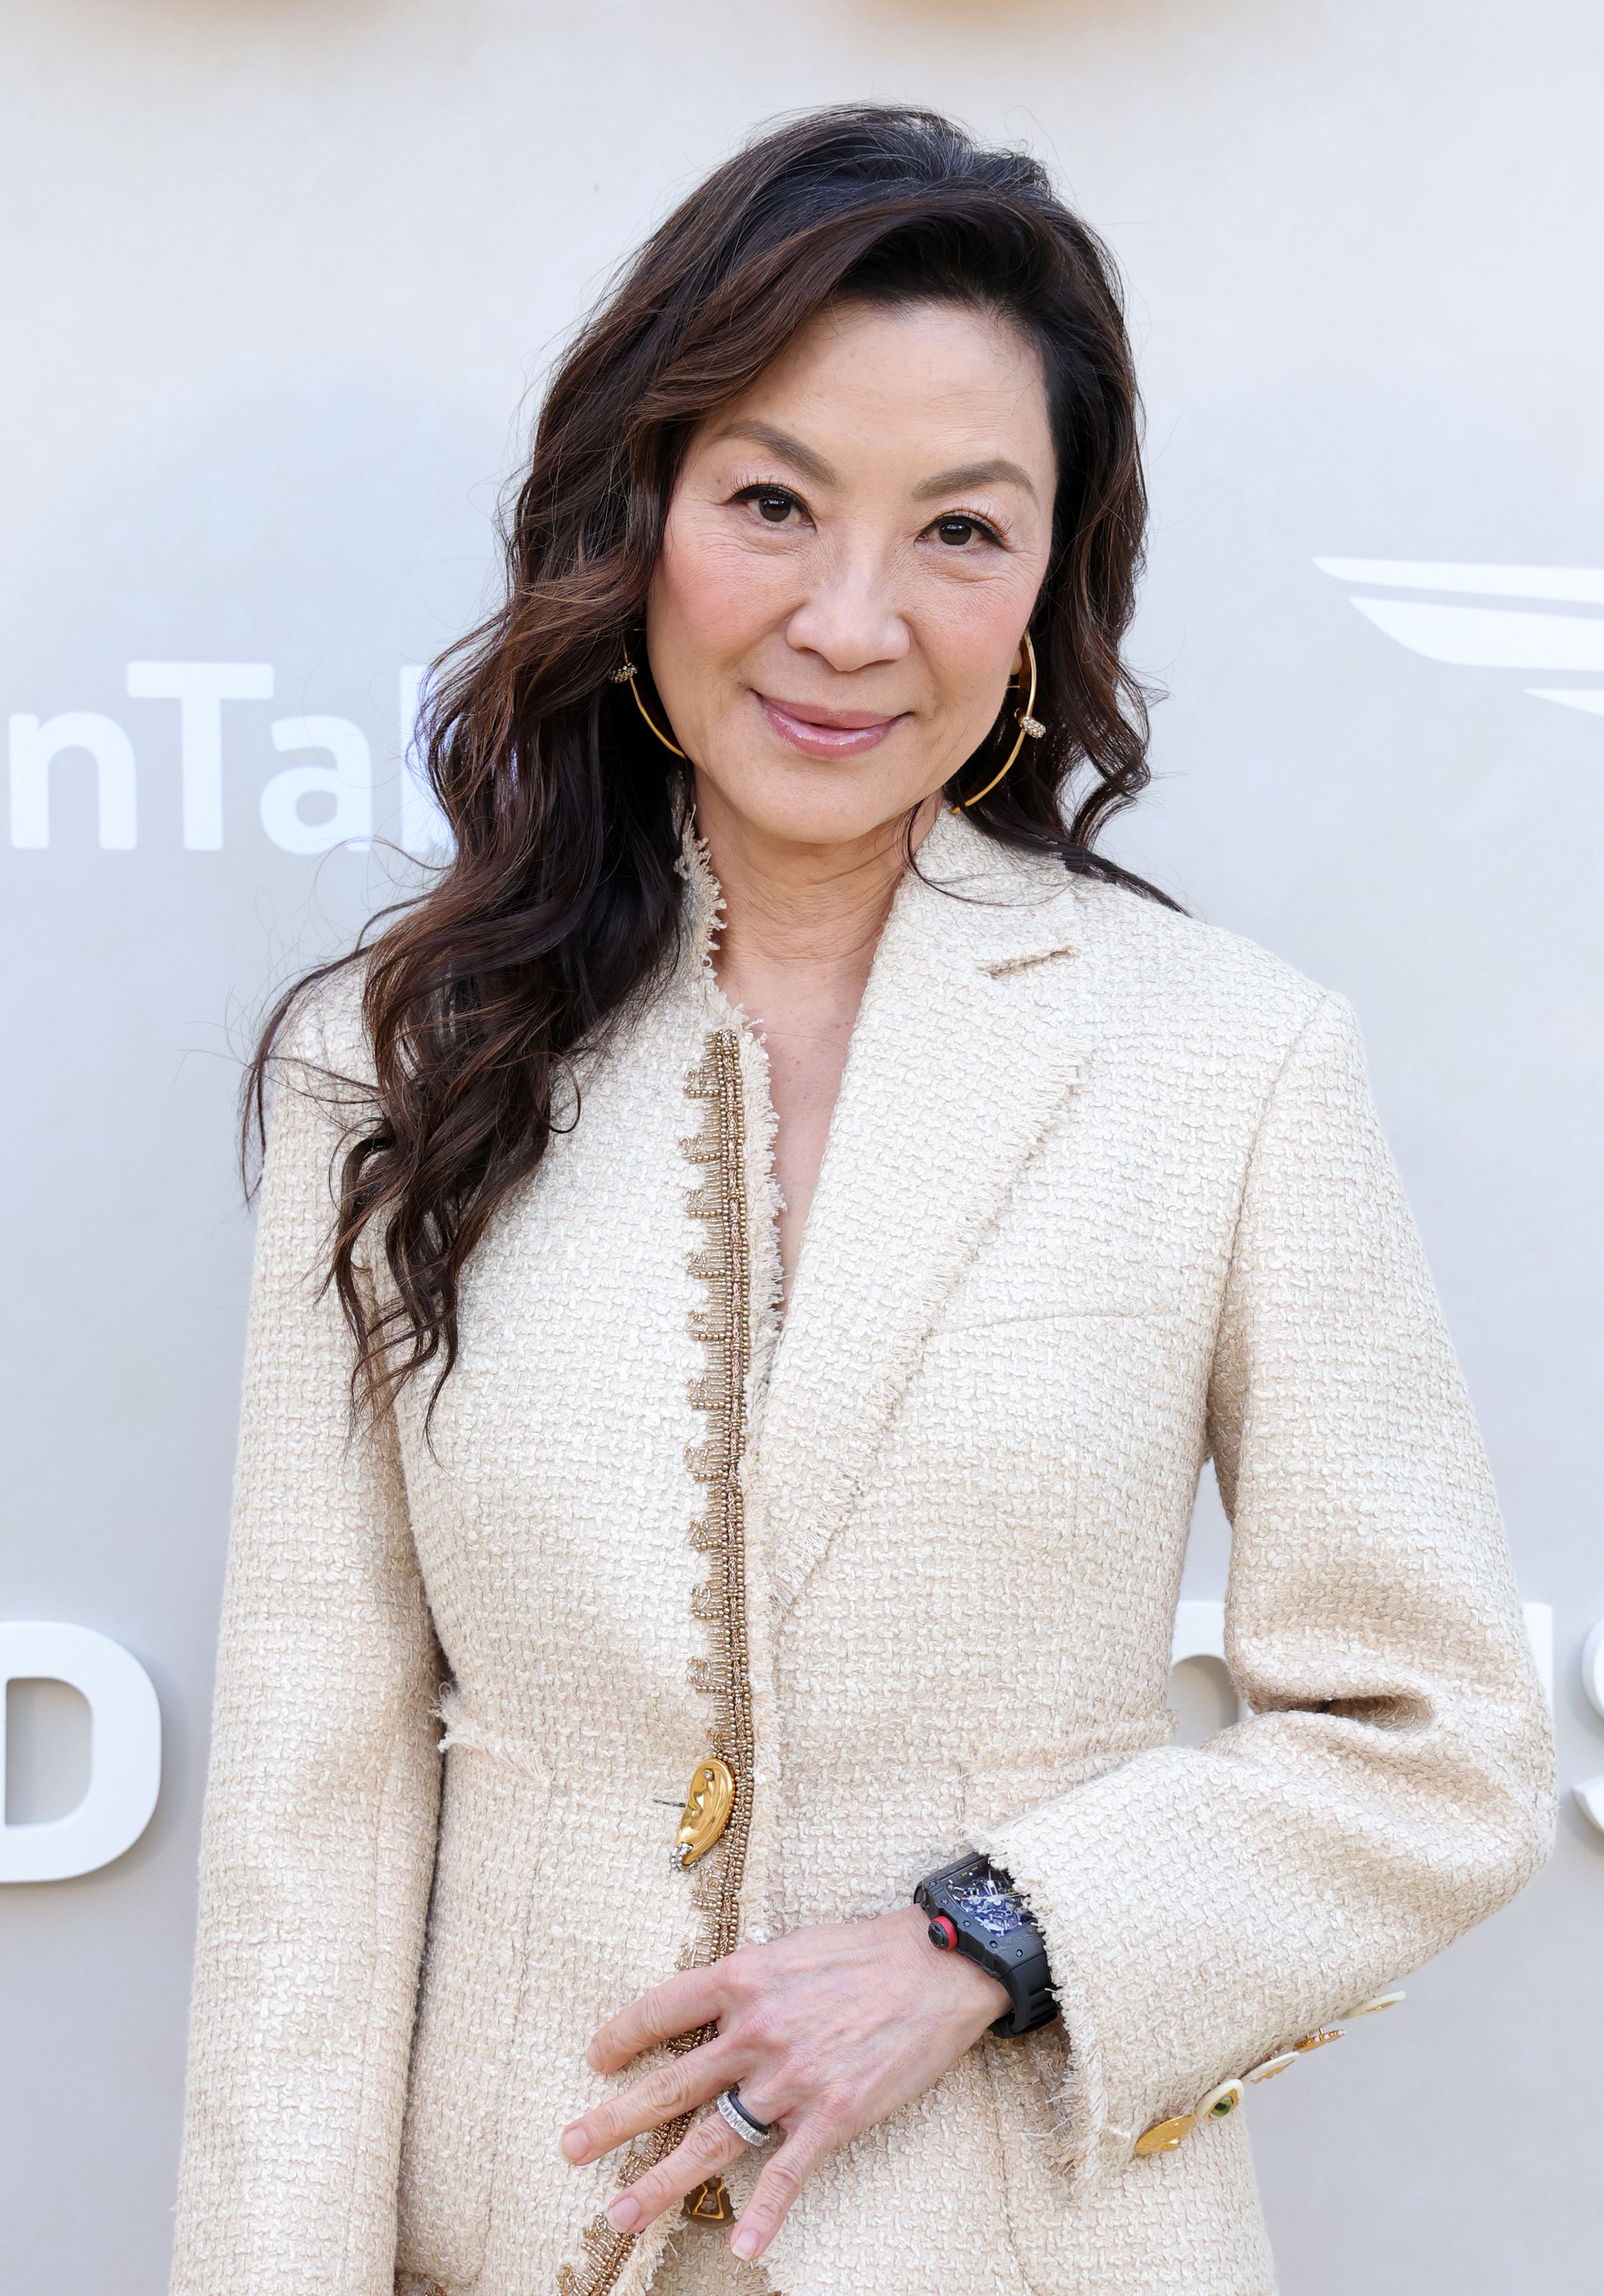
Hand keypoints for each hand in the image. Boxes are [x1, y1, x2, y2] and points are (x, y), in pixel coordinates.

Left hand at [558, 1903, 1008, 2261]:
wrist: (941, 1964)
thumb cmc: (867, 1951)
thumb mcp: (793, 1949)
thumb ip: (750, 1982)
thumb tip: (716, 2003)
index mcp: (744, 1978)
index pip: (663, 2007)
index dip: (624, 2035)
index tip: (598, 2058)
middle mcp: (757, 2030)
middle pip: (672, 2083)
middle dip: (615, 2119)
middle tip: (570, 2146)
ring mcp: (793, 2078)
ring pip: (714, 2138)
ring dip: (662, 2180)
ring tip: (620, 2213)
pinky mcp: (834, 2115)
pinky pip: (788, 2174)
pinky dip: (764, 2214)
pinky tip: (740, 2247)